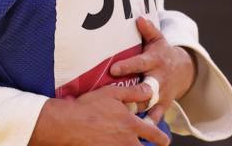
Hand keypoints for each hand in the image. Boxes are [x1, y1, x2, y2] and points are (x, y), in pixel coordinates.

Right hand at [29, 84, 169, 145]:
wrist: (68, 124)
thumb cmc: (88, 106)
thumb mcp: (112, 93)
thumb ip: (133, 93)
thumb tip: (150, 90)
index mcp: (131, 125)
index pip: (155, 135)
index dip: (162, 138)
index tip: (164, 140)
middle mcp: (127, 141)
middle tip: (146, 145)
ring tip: (128, 143)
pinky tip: (110, 143)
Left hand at [110, 18, 196, 122]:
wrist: (183, 70)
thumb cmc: (162, 53)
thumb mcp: (158, 39)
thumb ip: (148, 30)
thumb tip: (139, 18)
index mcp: (154, 61)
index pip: (139, 63)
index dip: (127, 66)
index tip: (113, 69)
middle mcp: (158, 78)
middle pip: (145, 88)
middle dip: (133, 94)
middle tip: (117, 99)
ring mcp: (162, 94)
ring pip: (149, 105)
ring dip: (136, 111)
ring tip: (120, 117)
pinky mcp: (164, 105)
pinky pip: (156, 117)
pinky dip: (147, 124)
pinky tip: (135, 130)